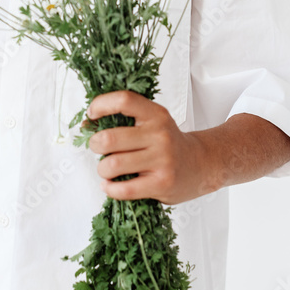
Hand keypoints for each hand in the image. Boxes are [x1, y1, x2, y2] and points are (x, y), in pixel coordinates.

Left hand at [86, 90, 204, 205]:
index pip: (123, 100)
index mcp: (156, 114)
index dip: (100, 105)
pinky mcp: (161, 183)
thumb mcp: (153, 123)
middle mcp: (160, 135)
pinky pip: (124, 189)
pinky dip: (110, 188)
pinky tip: (111, 185)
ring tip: (108, 169)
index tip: (91, 114)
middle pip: (110, 138)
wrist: (202, 164)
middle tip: (99, 148)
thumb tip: (87, 123)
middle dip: (95, 145)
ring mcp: (162, 159)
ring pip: (113, 164)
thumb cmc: (170, 144)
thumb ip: (125, 120)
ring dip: (102, 169)